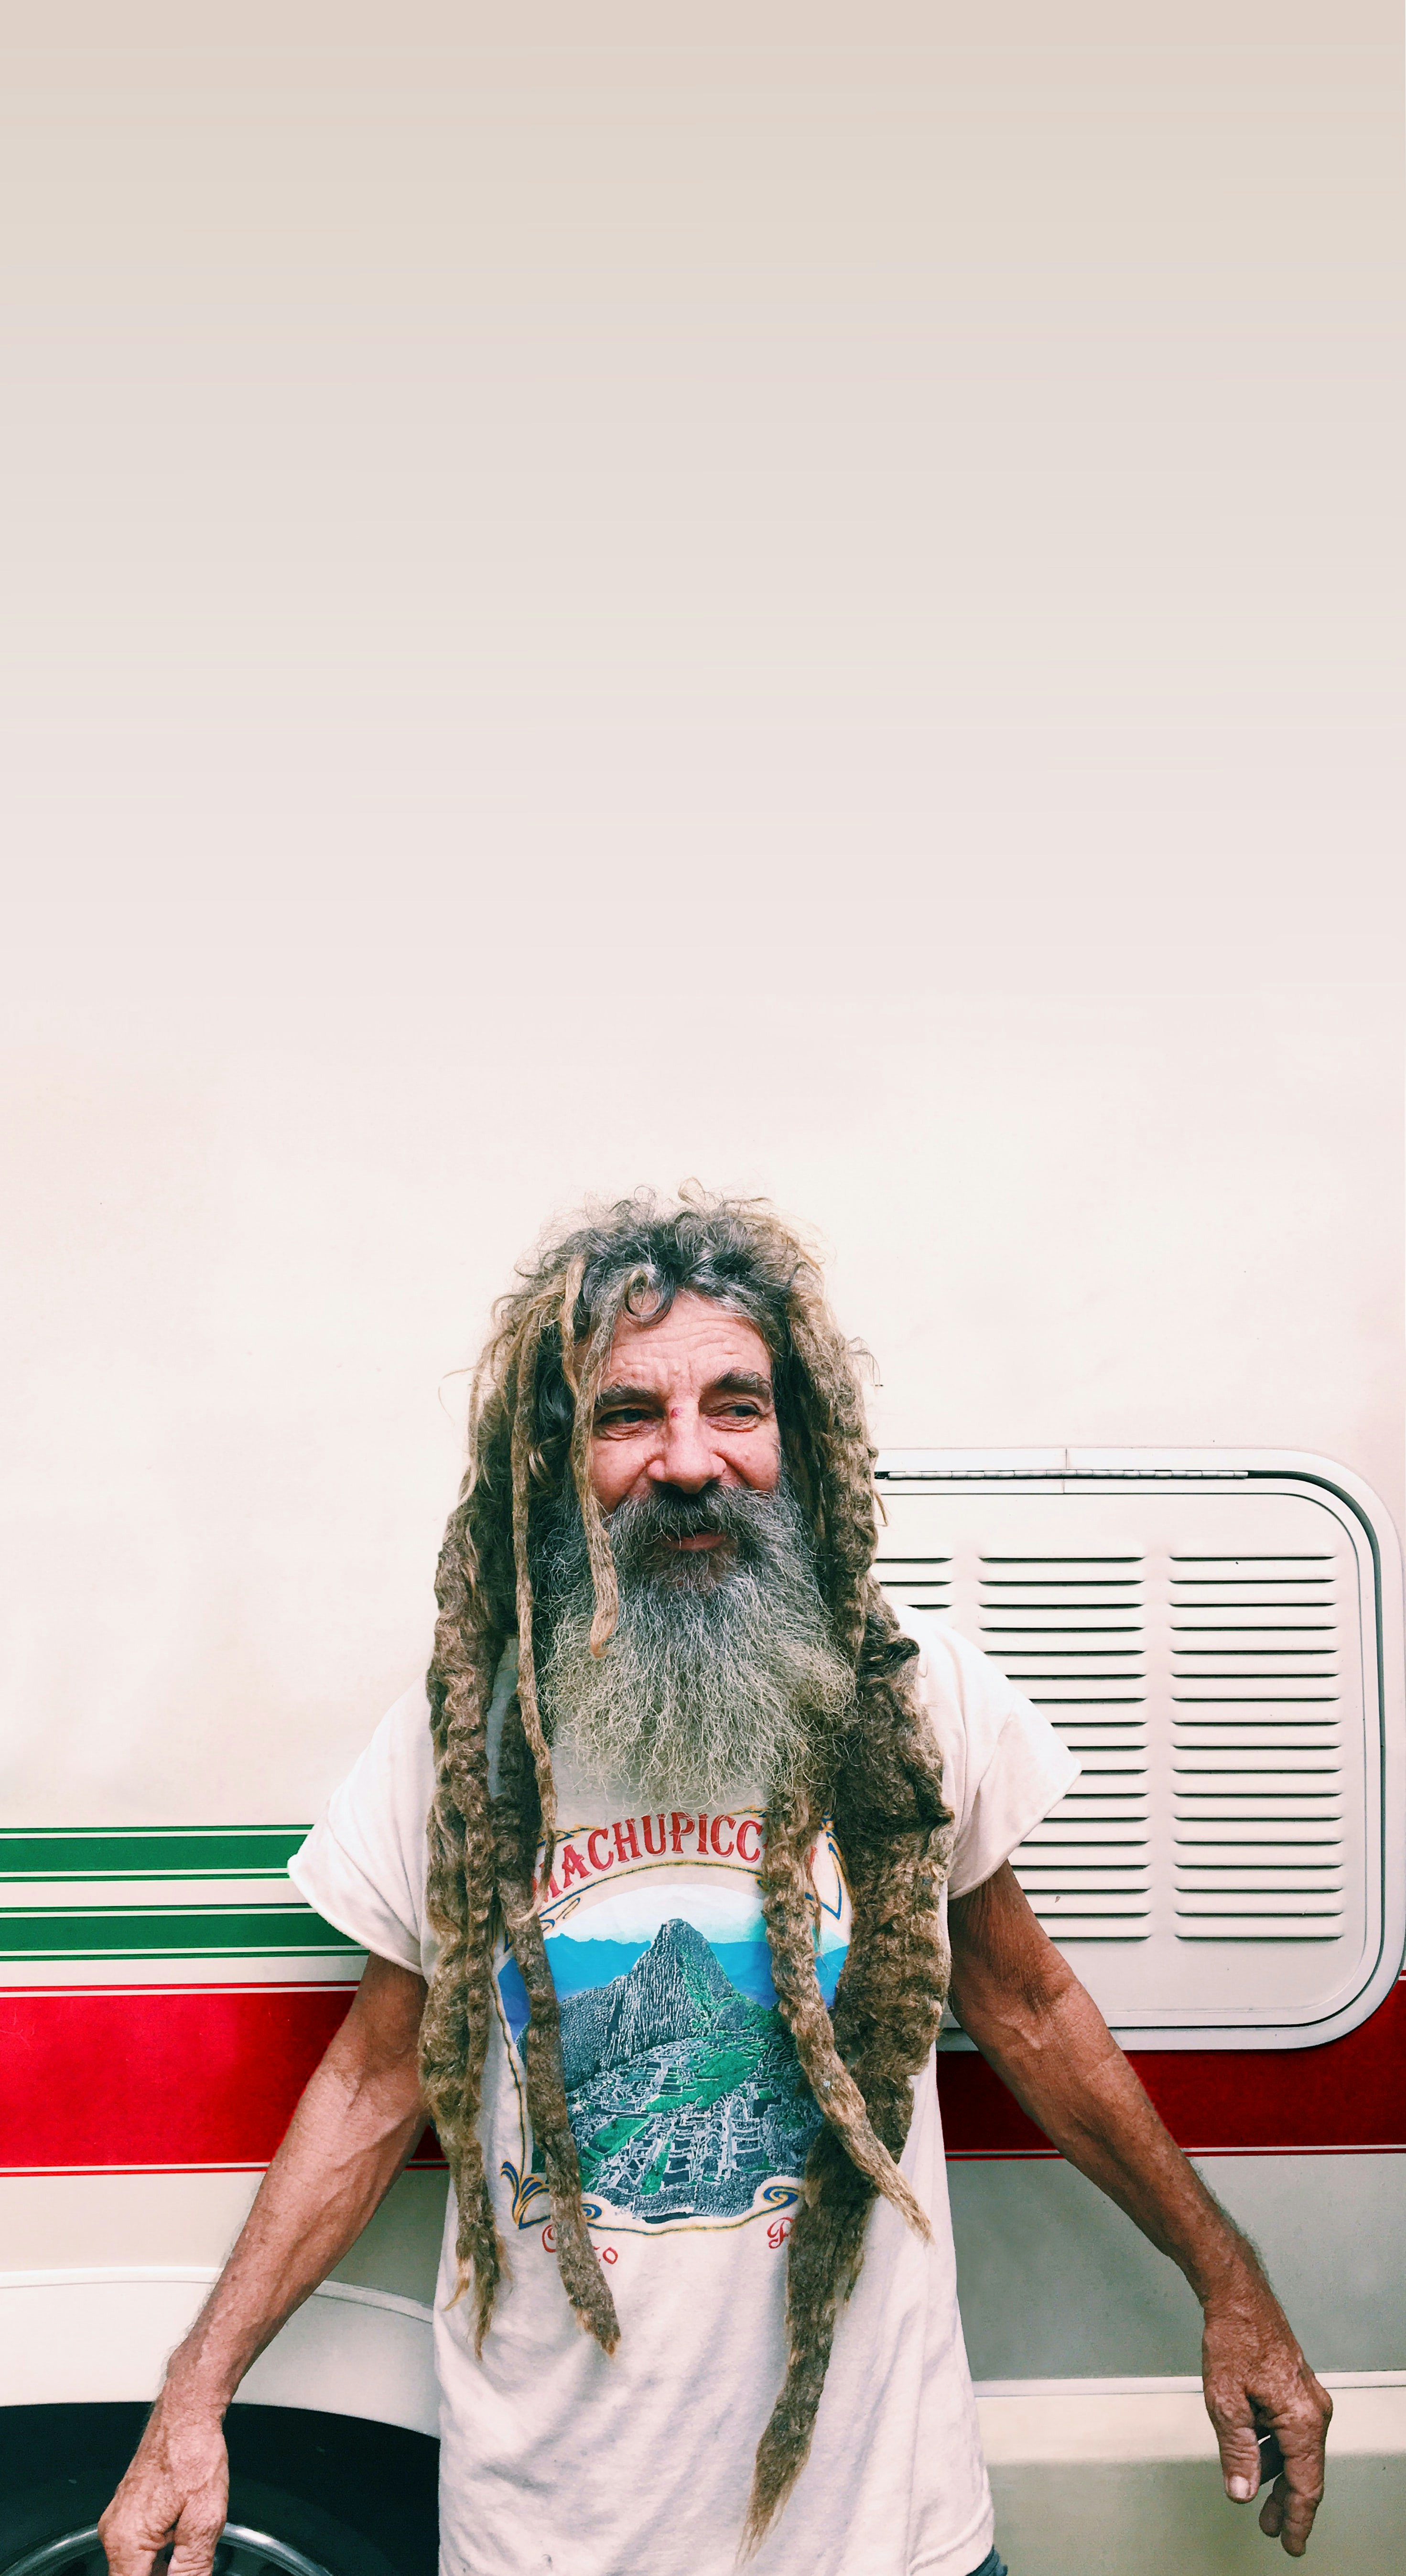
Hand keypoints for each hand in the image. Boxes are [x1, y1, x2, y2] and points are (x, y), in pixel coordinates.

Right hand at [98, 2388, 229, 2575]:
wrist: (187, 2414)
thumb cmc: (193, 2453)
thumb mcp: (205, 2519)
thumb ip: (193, 2567)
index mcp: (127, 2540)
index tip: (178, 2573)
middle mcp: (114, 2532)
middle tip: (188, 2564)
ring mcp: (118, 2519)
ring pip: (135, 2566)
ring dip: (160, 2568)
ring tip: (188, 2549)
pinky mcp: (127, 2510)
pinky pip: (137, 2546)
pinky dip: (158, 2553)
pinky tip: (181, 2540)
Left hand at [1201, 2265, 1331, 2556]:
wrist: (1238, 2297)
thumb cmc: (1233, 2340)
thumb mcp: (1226, 2402)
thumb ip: (1237, 2452)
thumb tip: (1243, 2492)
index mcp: (1302, 2420)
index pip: (1306, 2485)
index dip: (1298, 2519)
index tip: (1292, 2544)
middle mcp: (1313, 2411)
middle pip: (1304, 2472)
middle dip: (1288, 2504)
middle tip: (1273, 2531)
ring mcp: (1307, 2398)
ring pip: (1297, 2453)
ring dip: (1280, 2478)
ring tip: (1260, 2502)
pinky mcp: (1296, 2388)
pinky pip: (1291, 2432)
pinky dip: (1276, 2452)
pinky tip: (1256, 2460)